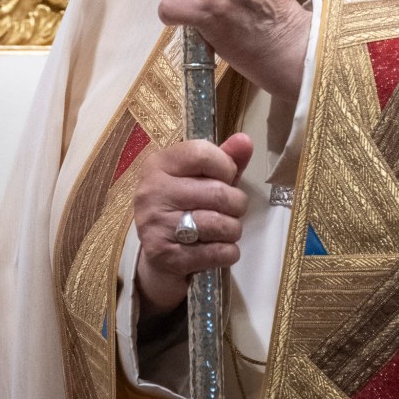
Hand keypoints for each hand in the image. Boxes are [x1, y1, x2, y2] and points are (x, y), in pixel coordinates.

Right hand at [134, 133, 252, 315]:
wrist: (158, 255)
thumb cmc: (185, 207)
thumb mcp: (202, 177)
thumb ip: (225, 158)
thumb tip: (245, 141)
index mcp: (159, 164)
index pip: (202, 154)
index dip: (226, 167)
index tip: (227, 178)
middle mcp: (152, 192)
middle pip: (217, 193)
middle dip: (237, 203)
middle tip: (232, 209)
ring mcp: (156, 226)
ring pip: (220, 224)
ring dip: (233, 229)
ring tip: (226, 229)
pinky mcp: (165, 257)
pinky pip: (216, 253)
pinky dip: (228, 252)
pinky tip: (220, 248)